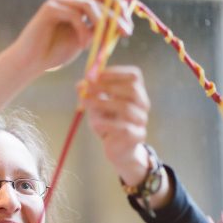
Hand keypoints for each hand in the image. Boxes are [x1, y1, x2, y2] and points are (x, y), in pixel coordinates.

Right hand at [8, 0, 132, 78]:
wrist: (30, 62)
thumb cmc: (54, 54)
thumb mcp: (83, 41)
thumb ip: (97, 32)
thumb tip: (120, 27)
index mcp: (78, 4)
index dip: (120, 9)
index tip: (128, 29)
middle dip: (116, 16)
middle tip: (125, 32)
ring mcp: (59, 1)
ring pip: (89, 5)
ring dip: (100, 24)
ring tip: (102, 43)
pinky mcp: (50, 8)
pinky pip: (74, 15)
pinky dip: (82, 31)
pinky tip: (82, 45)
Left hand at [81, 65, 150, 182]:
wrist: (117, 150)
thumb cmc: (108, 124)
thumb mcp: (96, 108)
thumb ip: (89, 95)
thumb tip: (79, 85)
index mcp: (135, 93)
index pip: (134, 76)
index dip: (116, 73)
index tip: (96, 75)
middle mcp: (142, 105)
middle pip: (132, 90)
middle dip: (108, 86)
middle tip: (88, 88)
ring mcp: (141, 121)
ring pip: (126, 108)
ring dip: (103, 103)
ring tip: (87, 104)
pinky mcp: (137, 136)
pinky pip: (123, 128)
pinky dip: (107, 124)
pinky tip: (96, 124)